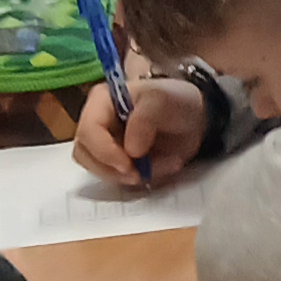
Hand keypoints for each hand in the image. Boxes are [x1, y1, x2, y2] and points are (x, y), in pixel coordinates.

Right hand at [72, 74, 207, 188]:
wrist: (194, 117)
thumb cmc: (175, 101)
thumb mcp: (163, 101)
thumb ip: (145, 119)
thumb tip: (132, 150)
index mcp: (101, 101)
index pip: (87, 131)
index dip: (104, 152)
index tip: (128, 165)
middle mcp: (96, 123)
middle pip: (86, 155)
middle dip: (115, 169)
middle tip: (144, 171)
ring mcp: (104, 144)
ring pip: (101, 171)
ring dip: (133, 175)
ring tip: (165, 163)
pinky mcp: (116, 162)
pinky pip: (120, 179)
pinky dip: (144, 178)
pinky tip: (165, 165)